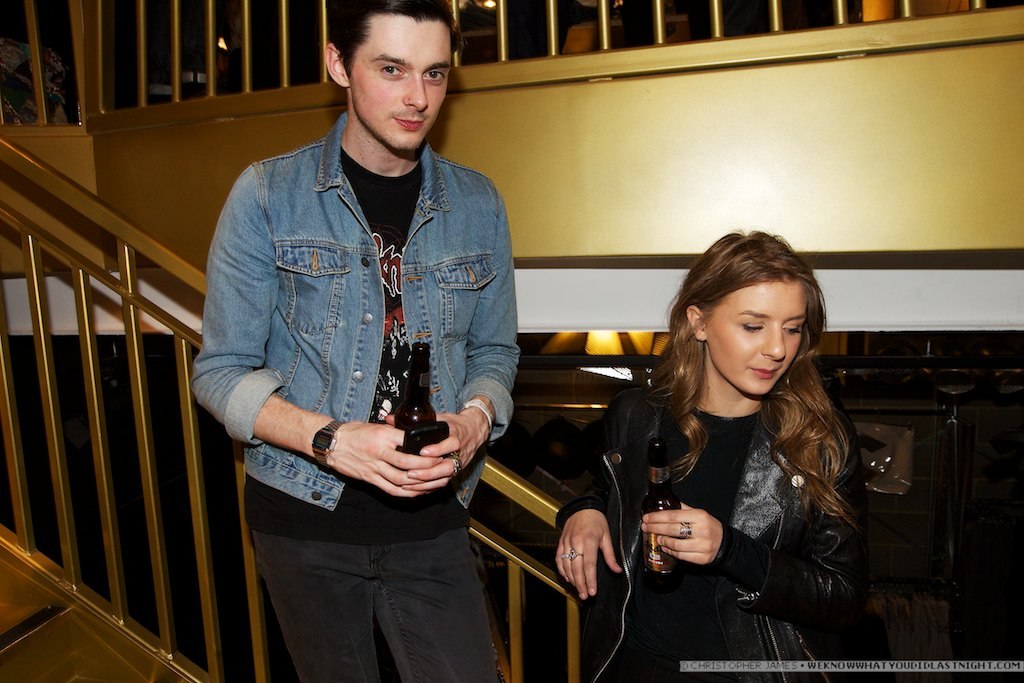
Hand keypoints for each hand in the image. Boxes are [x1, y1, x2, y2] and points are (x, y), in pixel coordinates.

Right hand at [325, 422, 450, 496]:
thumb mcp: (376, 426)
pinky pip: (391, 489)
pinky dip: (407, 492)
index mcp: (382, 435)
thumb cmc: (355, 432)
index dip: (425, 449)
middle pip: (407, 464)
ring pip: (401, 479)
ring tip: (436, 481)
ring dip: (420, 483)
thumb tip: (414, 435)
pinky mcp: (370, 479)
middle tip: (442, 466)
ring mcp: (374, 468)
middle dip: (428, 467)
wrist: (332, 443)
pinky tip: (418, 492)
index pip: (408, 441)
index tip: (439, 450)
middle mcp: (379, 452)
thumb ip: (394, 432)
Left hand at [387, 407, 490, 490]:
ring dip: (427, 482)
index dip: (437, 449)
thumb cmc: (456, 424)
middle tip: (411, 473)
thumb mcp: (441, 417)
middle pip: (447, 467)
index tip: (422, 452)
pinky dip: (430, 487)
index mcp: (456, 436)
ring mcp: (458, 464)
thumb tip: (390, 419)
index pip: (451, 444)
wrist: (475, 431)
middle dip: (428, 472)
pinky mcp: (456, 472)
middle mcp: (459, 452)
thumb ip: (418, 419)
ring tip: (410, 484)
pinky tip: (417, 488)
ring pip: (445, 477)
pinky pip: (444, 482)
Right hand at [556, 509, 621, 599]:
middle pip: (576, 569)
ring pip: (566, 566)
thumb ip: (610, 556)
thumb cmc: (597, 521)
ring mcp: (566, 542)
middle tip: (585, 596)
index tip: (592, 592)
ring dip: (572, 580)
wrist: (582, 507)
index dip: (590, 580)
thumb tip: (617, 571)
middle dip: (581, 584)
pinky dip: (562, 570)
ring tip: (578, 590)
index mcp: (589, 541)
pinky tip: (568, 578)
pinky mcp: (560, 542)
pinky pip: (559, 559)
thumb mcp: (607, 536)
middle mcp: (576, 542)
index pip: (589, 565)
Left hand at [641, 502, 722, 565]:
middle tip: (645, 527)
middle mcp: (702, 530)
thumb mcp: (699, 513)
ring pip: (676, 545)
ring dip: (663, 541)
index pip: (673, 516)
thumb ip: (682, 509)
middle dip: (655, 528)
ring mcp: (703, 545)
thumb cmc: (708, 526)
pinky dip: (671, 552)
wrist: (725, 543)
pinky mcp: (702, 558)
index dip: (657, 517)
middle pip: (672, 529)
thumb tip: (664, 504)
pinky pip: (681, 556)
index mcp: (700, 516)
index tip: (646, 518)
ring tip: (657, 538)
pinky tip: (666, 547)